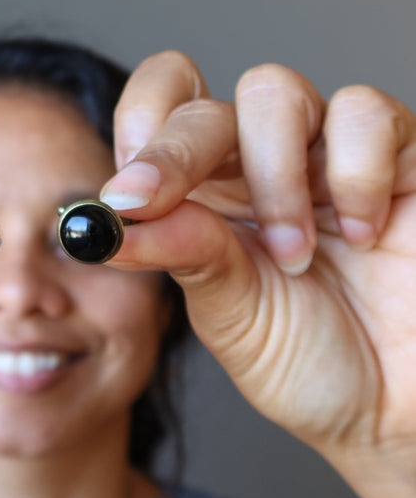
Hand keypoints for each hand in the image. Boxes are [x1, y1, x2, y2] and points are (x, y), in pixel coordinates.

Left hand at [102, 52, 415, 497]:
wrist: (392, 407)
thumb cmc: (308, 359)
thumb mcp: (228, 314)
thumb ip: (181, 254)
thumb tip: (111, 218)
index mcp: (204, 193)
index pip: (158, 109)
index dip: (138, 129)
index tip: (129, 192)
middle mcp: (257, 162)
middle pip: (203, 105)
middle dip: (177, 154)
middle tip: (159, 202)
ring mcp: (324, 153)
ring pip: (274, 91)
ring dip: (273, 177)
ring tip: (294, 254)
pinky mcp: (398, 156)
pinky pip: (366, 113)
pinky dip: (356, 171)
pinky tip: (364, 231)